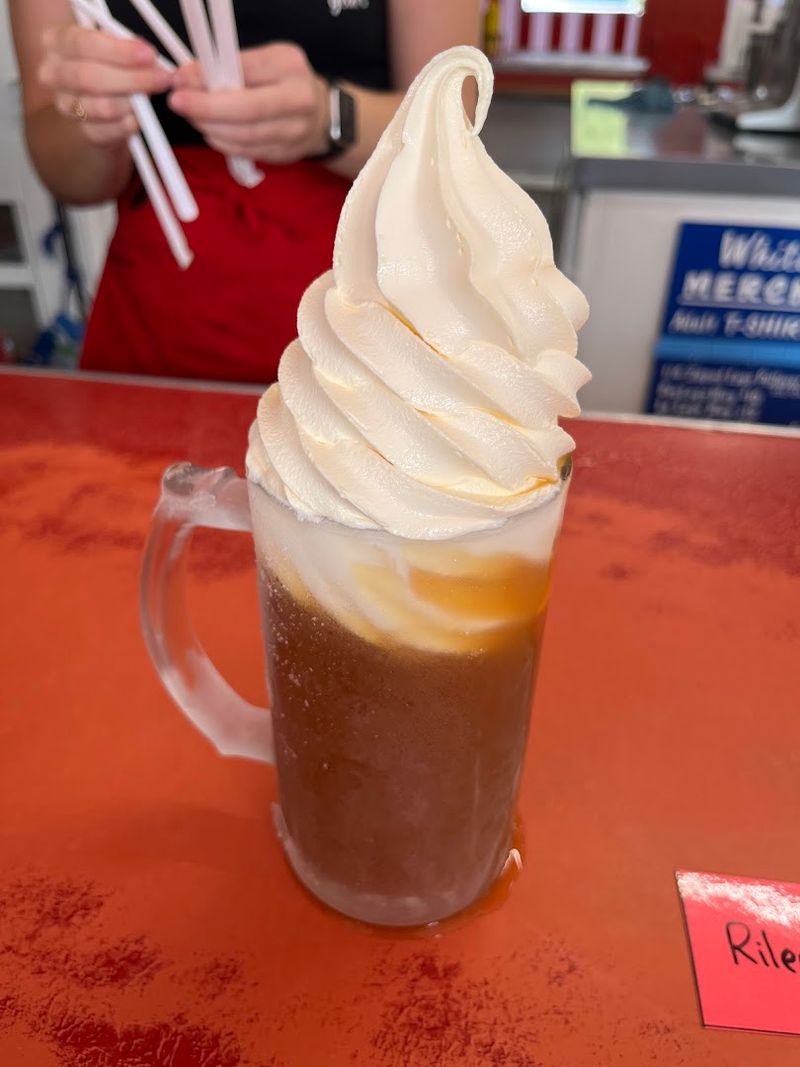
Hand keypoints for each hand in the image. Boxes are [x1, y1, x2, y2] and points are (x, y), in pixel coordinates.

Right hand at [38, 24, 172, 146]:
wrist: (96, 105)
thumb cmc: (106, 66)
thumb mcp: (111, 47)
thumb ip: (124, 47)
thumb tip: (147, 57)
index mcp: (57, 43)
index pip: (82, 43)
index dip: (118, 51)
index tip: (148, 55)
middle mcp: (53, 74)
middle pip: (89, 77)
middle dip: (131, 78)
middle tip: (160, 79)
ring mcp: (66, 105)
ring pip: (101, 106)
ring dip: (133, 103)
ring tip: (153, 97)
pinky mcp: (84, 132)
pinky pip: (109, 131)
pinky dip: (129, 124)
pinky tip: (141, 117)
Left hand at [169, 43, 329, 163]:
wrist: (322, 116)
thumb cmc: (287, 82)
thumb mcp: (267, 60)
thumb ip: (232, 65)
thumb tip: (190, 76)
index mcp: (290, 69)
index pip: (246, 72)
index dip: (210, 78)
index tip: (182, 79)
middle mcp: (297, 103)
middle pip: (246, 111)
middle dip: (206, 109)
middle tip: (180, 103)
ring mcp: (293, 133)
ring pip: (243, 136)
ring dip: (210, 127)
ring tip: (193, 116)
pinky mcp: (283, 155)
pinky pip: (246, 151)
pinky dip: (222, 142)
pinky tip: (211, 131)